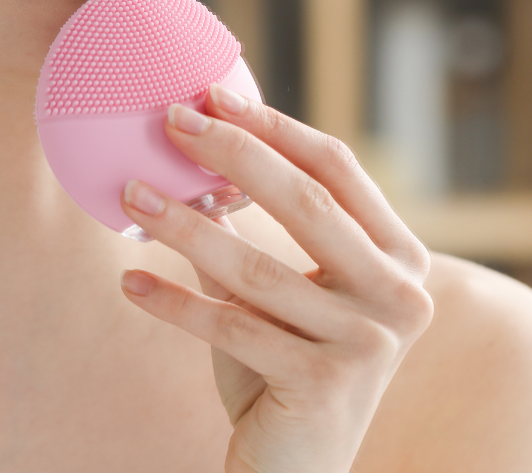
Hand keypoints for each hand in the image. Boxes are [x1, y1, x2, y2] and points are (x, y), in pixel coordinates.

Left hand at [119, 84, 432, 472]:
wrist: (296, 470)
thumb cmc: (286, 364)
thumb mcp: (278, 291)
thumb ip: (248, 228)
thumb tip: (192, 155)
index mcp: (400, 256)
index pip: (336, 169)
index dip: (274, 128)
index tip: (214, 96)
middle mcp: (400, 296)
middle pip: (307, 201)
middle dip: (233, 153)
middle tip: (172, 120)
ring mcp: (369, 344)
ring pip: (258, 267)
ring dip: (185, 224)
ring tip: (131, 195)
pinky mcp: (324, 387)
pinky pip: (232, 328)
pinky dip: (175, 302)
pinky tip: (131, 280)